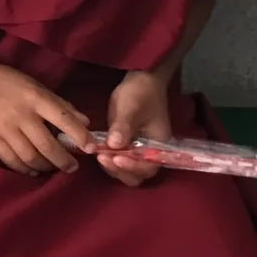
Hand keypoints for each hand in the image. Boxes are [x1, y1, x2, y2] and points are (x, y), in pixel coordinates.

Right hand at [0, 58, 90, 175]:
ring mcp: (5, 128)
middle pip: (46, 145)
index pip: (63, 119)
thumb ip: (62, 105)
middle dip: (63, 160)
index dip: (79, 136)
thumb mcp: (39, 87)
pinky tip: (34, 170)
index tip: (91, 149)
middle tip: (73, 167)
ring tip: (53, 168)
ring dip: (46, 167)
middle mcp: (21, 115)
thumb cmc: (13, 83)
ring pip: (29, 157)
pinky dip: (25, 169)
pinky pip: (11, 160)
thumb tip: (86, 123)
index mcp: (36, 98)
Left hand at [98, 70, 173, 187]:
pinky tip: (97, 152)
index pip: (149, 166)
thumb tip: (114, 145)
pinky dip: (108, 161)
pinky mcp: (126, 147)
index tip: (115, 158)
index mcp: (160, 145)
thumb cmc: (141, 92)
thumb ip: (124, 126)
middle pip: (137, 175)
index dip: (132, 167)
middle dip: (120, 170)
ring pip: (126, 171)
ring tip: (98, 154)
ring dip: (112, 167)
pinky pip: (118, 161)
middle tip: (102, 158)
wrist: (141, 81)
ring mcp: (138, 151)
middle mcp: (150, 152)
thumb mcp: (132, 106)